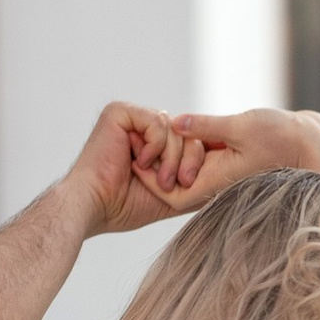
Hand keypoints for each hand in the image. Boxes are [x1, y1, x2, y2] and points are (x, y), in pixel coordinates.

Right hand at [64, 100, 184, 238]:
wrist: (94, 208)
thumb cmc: (124, 207)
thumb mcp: (171, 196)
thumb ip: (194, 183)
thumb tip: (226, 181)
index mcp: (150, 143)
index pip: (187, 140)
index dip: (194, 159)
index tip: (187, 183)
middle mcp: (140, 127)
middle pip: (185, 131)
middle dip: (188, 158)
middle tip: (179, 182)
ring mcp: (130, 118)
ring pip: (174, 128)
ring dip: (172, 158)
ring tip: (159, 179)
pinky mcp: (119, 112)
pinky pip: (158, 122)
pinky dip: (155, 146)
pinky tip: (138, 164)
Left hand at [131, 106, 319, 212]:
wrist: (308, 144)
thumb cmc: (281, 136)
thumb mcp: (242, 126)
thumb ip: (207, 126)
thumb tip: (175, 123)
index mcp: (215, 181)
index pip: (168, 195)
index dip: (148, 178)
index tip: (135, 152)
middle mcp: (214, 184)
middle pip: (169, 184)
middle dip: (151, 163)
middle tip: (132, 138)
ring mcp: (218, 175)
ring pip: (180, 170)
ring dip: (165, 152)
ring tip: (148, 129)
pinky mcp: (223, 164)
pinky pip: (194, 160)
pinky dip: (182, 146)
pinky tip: (173, 126)